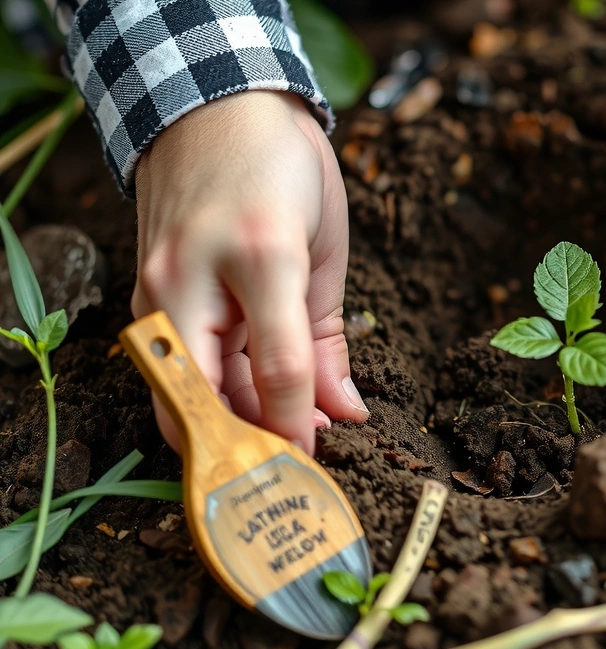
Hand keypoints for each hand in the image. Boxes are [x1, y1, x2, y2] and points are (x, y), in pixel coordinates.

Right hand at [132, 91, 368, 455]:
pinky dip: (207, 395)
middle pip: (207, 400)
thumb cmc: (283, 168)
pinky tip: (245, 403)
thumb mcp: (323, 250)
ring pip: (182, 393)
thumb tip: (343, 412)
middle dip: (248, 447)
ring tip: (273, 441)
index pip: (278, 372)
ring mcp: (157, 288)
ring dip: (226, 427)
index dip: (298, 429)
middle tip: (290, 468)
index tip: (315, 459)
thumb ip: (325, 340)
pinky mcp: (143, 294)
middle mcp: (193, 278)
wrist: (213, 105)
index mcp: (262, 256)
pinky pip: (173, 366)